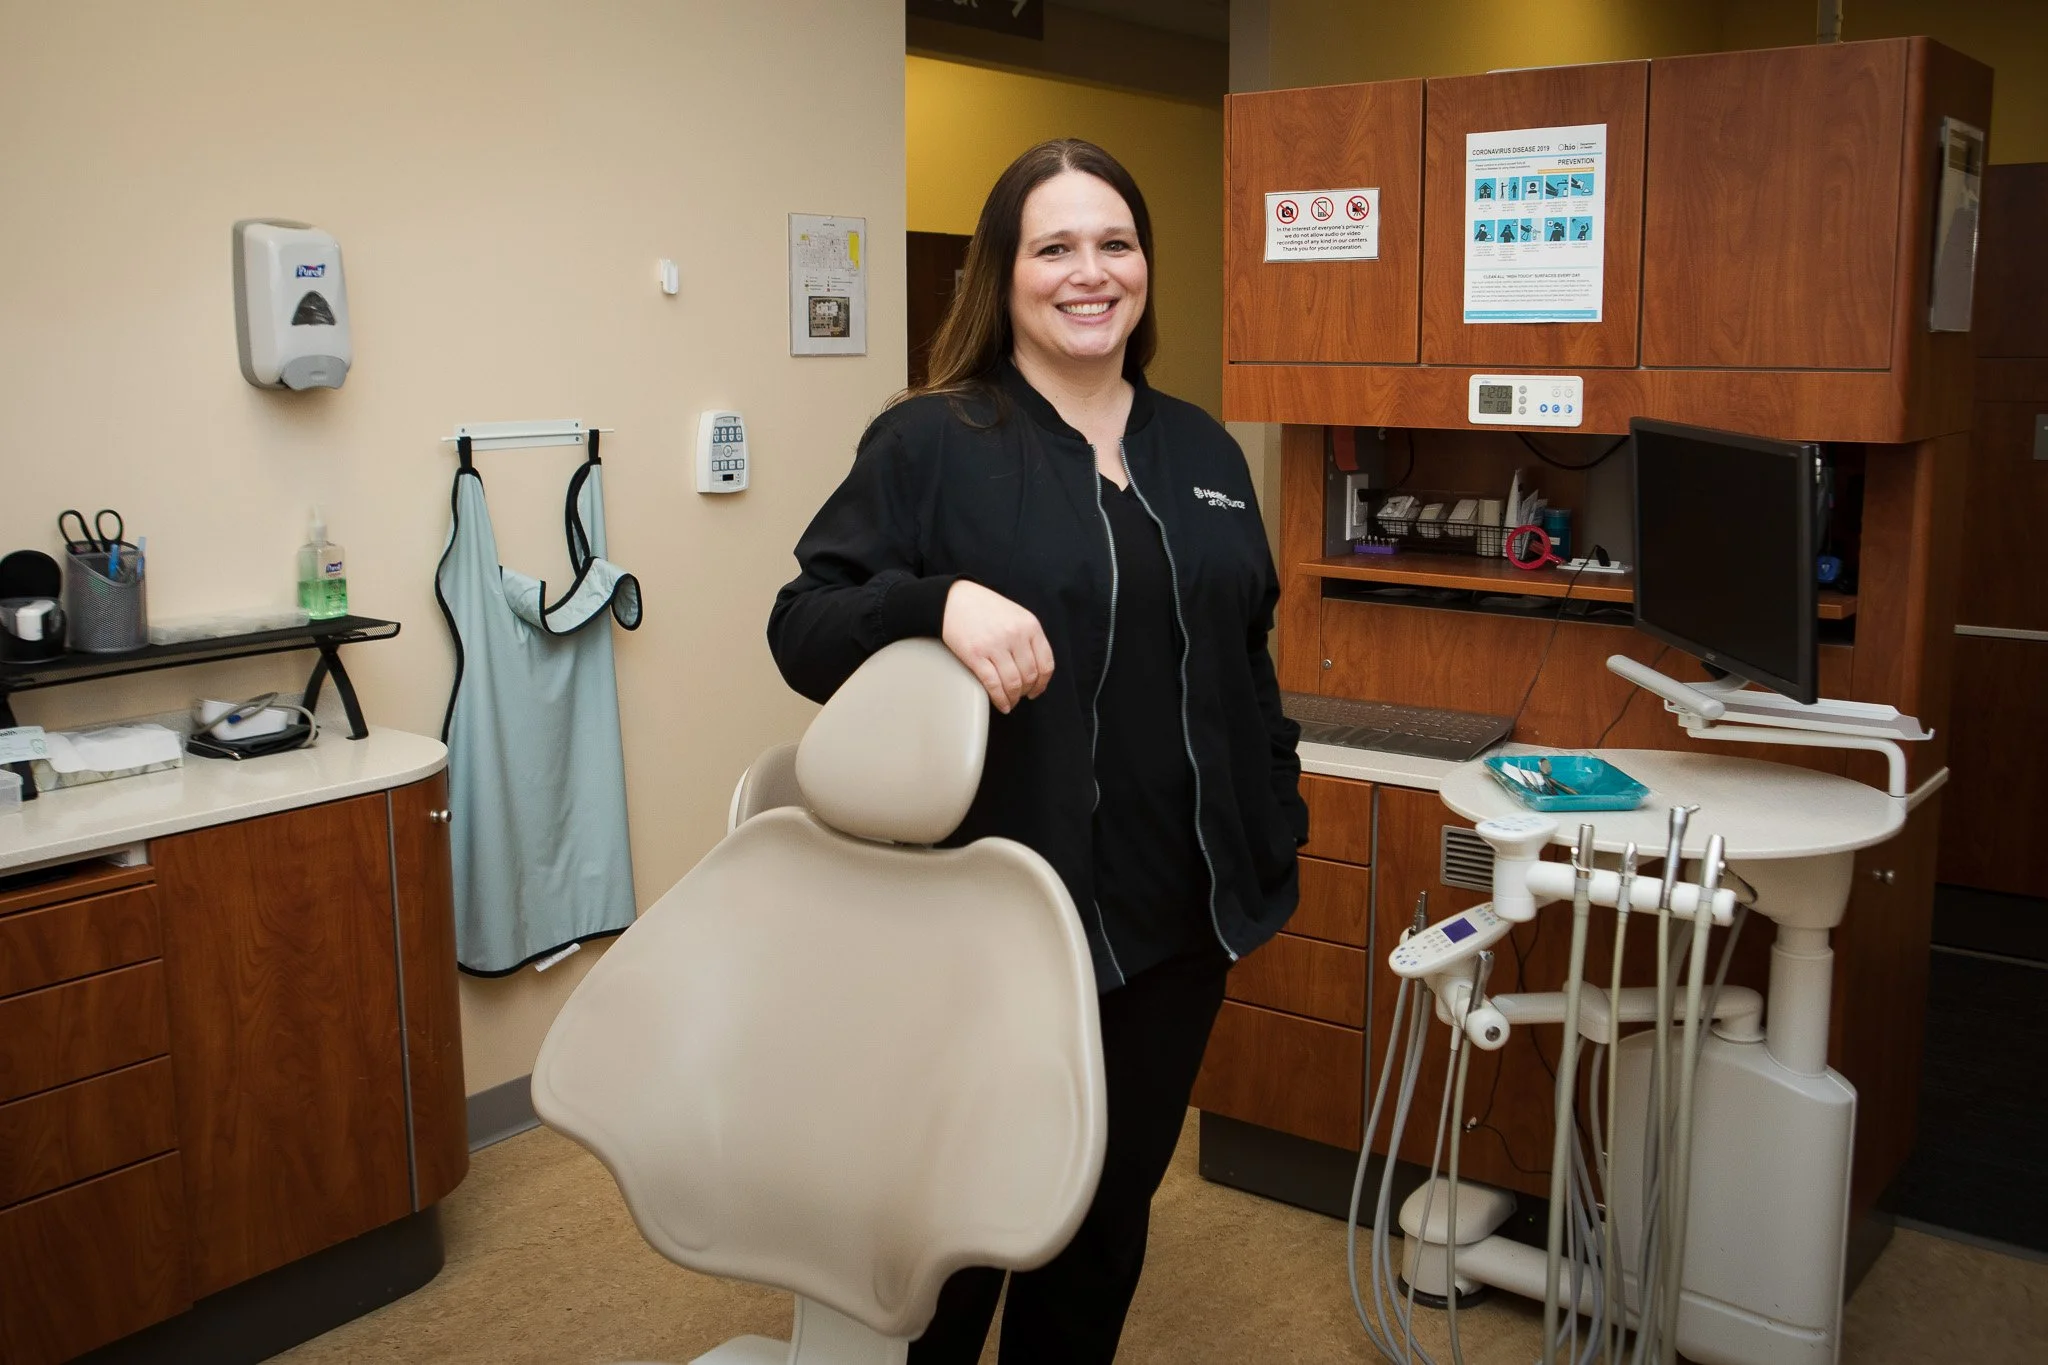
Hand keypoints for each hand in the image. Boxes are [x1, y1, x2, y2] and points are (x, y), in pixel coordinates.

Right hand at [942, 580, 1053, 713]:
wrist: (953, 599)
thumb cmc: (984, 608)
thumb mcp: (1016, 615)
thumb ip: (1028, 637)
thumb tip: (1036, 669)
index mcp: (1030, 625)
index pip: (1046, 663)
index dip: (1043, 683)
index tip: (1037, 690)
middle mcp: (1015, 635)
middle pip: (1030, 676)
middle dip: (1026, 691)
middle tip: (1020, 696)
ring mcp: (995, 645)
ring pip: (1013, 683)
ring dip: (1013, 698)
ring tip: (1010, 702)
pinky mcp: (976, 655)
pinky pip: (993, 684)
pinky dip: (1000, 699)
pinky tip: (1001, 703)